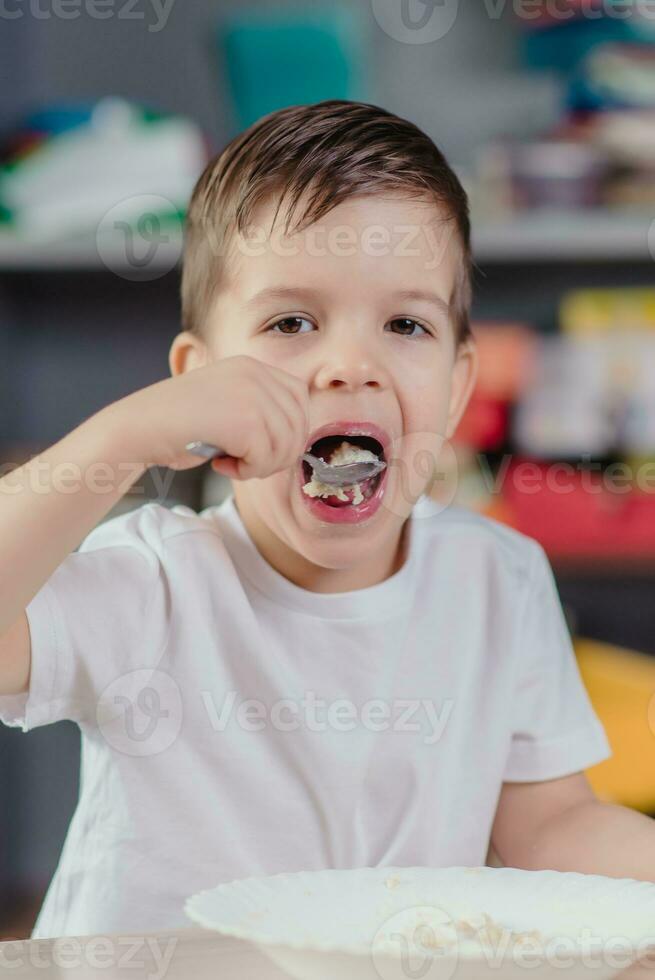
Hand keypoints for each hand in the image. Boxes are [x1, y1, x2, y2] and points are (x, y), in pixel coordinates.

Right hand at [107, 355, 309, 479]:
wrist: (138, 428)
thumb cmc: (178, 426)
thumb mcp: (225, 402)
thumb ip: (260, 409)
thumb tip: (299, 439)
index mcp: (251, 366)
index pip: (300, 398)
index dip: (289, 429)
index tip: (260, 446)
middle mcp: (256, 374)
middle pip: (298, 425)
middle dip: (277, 454)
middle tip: (246, 463)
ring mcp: (252, 395)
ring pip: (285, 446)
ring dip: (260, 466)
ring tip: (231, 463)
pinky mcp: (246, 421)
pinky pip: (266, 459)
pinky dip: (246, 472)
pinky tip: (220, 465)